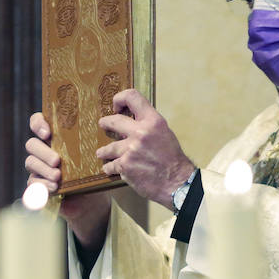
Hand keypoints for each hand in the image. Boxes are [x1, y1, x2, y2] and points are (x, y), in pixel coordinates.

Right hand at [25, 111, 110, 251]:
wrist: (92, 201)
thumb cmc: (92, 173)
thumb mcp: (93, 157)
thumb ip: (92, 143)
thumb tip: (101, 130)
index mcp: (54, 138)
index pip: (37, 122)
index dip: (38, 124)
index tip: (48, 133)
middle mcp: (43, 150)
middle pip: (31, 144)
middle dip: (43, 151)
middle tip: (57, 160)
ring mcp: (38, 168)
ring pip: (30, 162)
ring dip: (43, 168)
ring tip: (57, 176)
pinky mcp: (37, 185)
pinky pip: (32, 182)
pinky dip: (42, 184)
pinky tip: (54, 187)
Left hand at [97, 89, 194, 207]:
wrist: (177, 181)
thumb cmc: (172, 159)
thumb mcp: (164, 133)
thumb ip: (148, 126)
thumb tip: (130, 123)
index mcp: (153, 121)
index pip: (132, 97)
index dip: (120, 99)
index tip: (116, 107)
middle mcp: (140, 132)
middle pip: (113, 121)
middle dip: (105, 123)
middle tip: (103, 124)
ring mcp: (130, 149)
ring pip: (108, 147)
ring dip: (104, 151)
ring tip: (101, 153)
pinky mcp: (124, 166)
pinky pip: (110, 165)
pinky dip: (109, 168)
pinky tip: (110, 169)